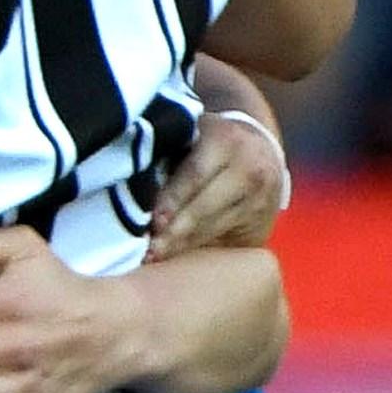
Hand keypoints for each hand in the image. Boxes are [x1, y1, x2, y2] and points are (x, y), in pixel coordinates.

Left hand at [147, 63, 288, 254]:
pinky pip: (225, 237)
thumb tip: (127, 178)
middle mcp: (250, 167)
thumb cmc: (208, 143)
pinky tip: (176, 256)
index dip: (172, 199)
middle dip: (175, 230)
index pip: (195, 174)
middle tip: (148, 249)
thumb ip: (168, 151)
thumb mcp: (193, 135)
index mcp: (226, 139)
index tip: (152, 221)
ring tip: (153, 257)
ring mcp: (261, 196)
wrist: (259, 150)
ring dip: (182, 244)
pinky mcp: (264, 221)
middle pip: (206, 205)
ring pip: (215, 225)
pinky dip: (198, 248)